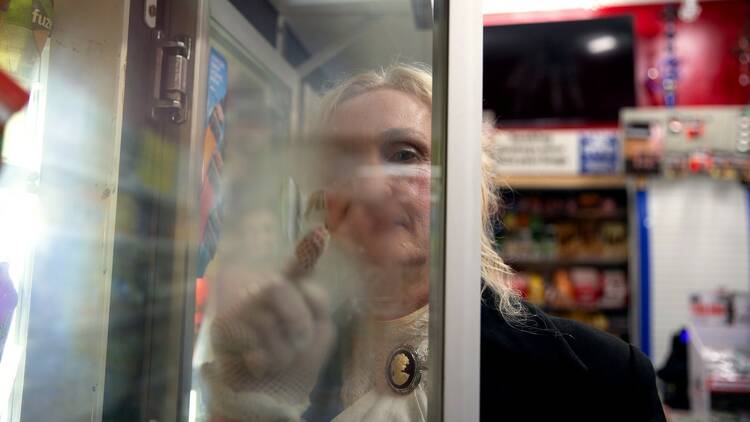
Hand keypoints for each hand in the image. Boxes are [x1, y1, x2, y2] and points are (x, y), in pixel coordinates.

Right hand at [210, 227, 333, 391]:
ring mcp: (239, 307)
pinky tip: (258, 363)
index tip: (321, 233)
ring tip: (276, 358)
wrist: (267, 392)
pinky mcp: (223, 329)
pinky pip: (251, 342)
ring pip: (266, 322)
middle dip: (297, 321)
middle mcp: (261, 290)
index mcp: (290, 289)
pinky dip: (263, 361)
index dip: (308, 249)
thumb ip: (316, 305)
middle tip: (298, 343)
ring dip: (282, 351)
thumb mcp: (318, 333)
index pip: (298, 265)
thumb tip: (306, 284)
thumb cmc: (294, 360)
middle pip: (277, 288)